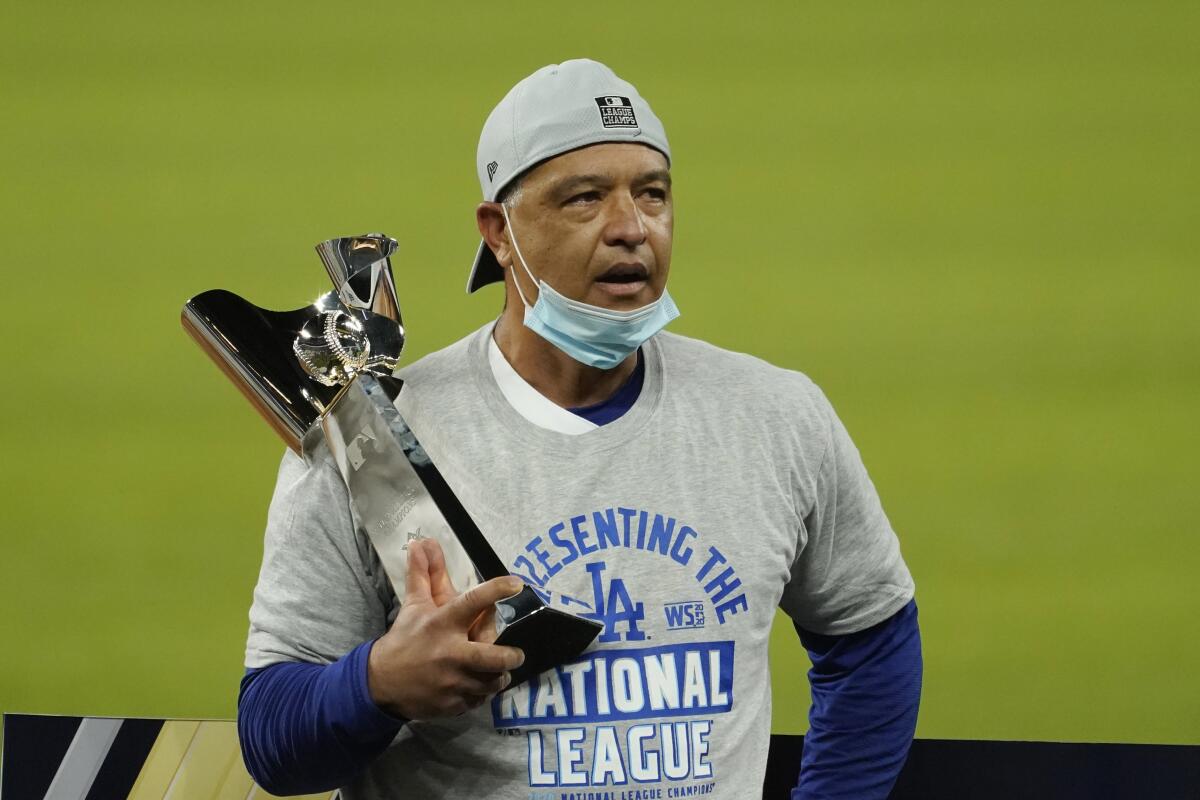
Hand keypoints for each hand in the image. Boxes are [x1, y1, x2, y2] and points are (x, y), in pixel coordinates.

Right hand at [367, 538, 525, 719]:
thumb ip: (423, 574)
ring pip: (490, 681)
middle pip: (492, 657)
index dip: (497, 590)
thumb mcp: (414, 605)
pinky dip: (483, 692)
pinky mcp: (452, 704)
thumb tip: (421, 542)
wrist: (380, 683)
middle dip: (510, 656)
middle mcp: (450, 653)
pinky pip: (479, 699)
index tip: (516, 583)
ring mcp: (451, 682)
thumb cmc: (404, 639)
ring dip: (498, 676)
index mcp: (442, 624)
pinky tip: (479, 684)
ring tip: (498, 671)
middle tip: (515, 653)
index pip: (473, 601)